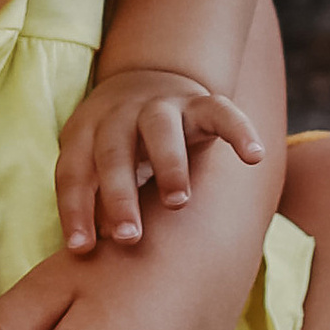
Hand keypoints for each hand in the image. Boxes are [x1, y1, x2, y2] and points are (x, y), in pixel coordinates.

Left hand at [57, 63, 263, 255]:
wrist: (149, 78)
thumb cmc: (117, 144)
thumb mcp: (94, 162)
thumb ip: (93, 199)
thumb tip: (92, 251)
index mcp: (86, 133)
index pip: (74, 172)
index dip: (75, 210)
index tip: (80, 249)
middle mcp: (120, 115)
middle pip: (113, 152)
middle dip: (118, 195)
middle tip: (127, 237)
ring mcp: (161, 106)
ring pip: (160, 129)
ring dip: (167, 165)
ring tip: (177, 203)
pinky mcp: (200, 103)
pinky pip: (221, 112)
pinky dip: (239, 130)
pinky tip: (255, 157)